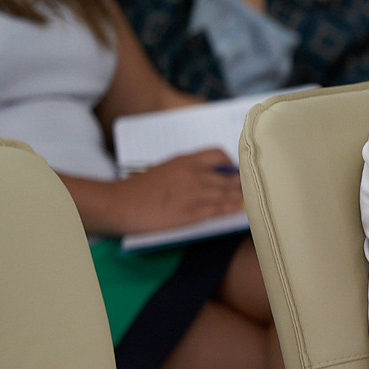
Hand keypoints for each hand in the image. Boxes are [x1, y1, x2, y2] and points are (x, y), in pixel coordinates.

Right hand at [107, 149, 243, 233]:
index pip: (219, 154)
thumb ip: (187, 170)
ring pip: (227, 193)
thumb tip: (210, 177)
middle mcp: (193, 174)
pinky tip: (238, 211)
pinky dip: (231, 210)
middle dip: (241, 183)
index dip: (231, 164)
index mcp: (185, 160)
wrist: (118, 203)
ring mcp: (193, 194)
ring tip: (249, 200)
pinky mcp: (190, 213)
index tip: (234, 172)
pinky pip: (218, 210)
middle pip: (229, 176)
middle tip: (250, 189)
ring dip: (240, 197)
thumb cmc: (138, 188)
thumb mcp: (166, 169)